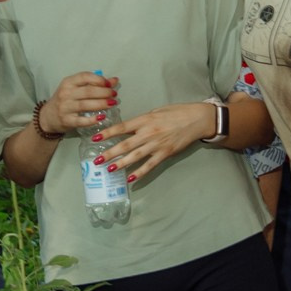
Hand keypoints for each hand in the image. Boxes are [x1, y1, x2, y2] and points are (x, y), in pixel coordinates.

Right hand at [38, 70, 119, 136]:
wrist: (48, 117)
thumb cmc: (66, 100)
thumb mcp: (76, 89)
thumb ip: (94, 84)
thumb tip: (114, 80)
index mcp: (68, 82)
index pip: (84, 77)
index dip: (99, 79)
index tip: (110, 84)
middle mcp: (66, 94)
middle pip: (88, 91)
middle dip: (104, 92)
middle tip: (114, 94)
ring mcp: (65, 108)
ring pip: (86, 105)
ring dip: (101, 104)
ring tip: (113, 103)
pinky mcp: (67, 121)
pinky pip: (81, 120)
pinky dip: (92, 120)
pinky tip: (102, 117)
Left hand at [93, 101, 212, 181]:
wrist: (196, 119)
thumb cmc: (176, 112)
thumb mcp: (156, 111)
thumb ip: (141, 121)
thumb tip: (127, 128)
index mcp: (144, 120)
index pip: (122, 127)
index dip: (107, 133)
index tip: (95, 138)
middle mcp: (148, 133)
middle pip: (125, 144)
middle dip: (110, 153)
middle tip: (97, 160)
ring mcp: (157, 145)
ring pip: (135, 156)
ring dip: (121, 163)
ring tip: (109, 169)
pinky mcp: (165, 153)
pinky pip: (150, 165)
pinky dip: (140, 172)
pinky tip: (131, 178)